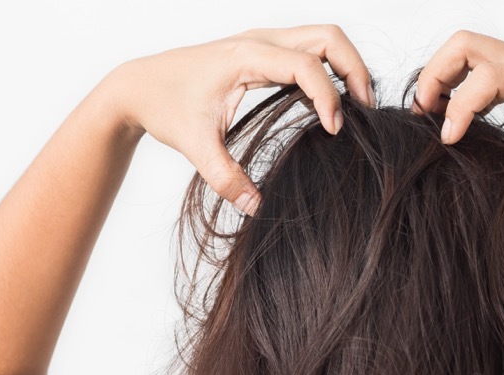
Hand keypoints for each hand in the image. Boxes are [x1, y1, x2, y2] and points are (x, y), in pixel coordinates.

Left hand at [107, 25, 374, 214]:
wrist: (139, 85)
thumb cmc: (165, 106)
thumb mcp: (195, 146)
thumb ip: (225, 177)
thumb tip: (255, 207)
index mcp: (246, 55)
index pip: (306, 65)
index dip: (328, 96)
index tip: (333, 130)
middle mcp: (259, 41)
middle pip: (329, 37)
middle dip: (355, 69)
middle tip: (364, 110)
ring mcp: (263, 42)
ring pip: (324, 38)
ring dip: (347, 66)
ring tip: (356, 107)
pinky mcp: (264, 51)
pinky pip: (310, 50)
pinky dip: (331, 70)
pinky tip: (332, 104)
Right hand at [411, 30, 503, 208]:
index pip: (487, 77)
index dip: (460, 108)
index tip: (450, 142)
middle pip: (464, 45)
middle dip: (434, 77)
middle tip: (426, 119)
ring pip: (468, 47)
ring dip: (442, 75)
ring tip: (436, 118)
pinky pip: (482, 61)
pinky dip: (460, 80)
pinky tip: (461, 115)